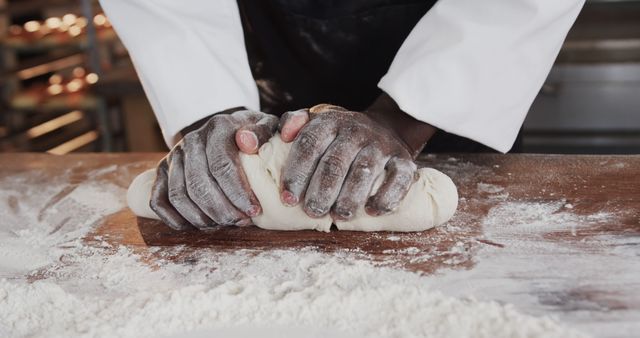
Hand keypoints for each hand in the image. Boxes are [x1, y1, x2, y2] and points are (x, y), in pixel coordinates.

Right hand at [150, 109, 277, 229]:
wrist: (226, 130)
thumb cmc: (252, 135)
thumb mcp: (265, 126)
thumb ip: (262, 132)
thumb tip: (249, 143)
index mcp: (218, 128)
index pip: (222, 165)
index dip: (238, 193)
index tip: (254, 210)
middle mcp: (192, 140)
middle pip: (199, 184)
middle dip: (222, 210)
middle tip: (241, 222)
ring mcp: (174, 156)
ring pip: (179, 196)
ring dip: (202, 218)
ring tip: (224, 224)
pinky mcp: (162, 171)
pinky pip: (159, 201)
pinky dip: (176, 220)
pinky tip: (199, 226)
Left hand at [278, 96, 435, 220]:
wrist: (384, 129)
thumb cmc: (339, 136)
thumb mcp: (315, 121)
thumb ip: (293, 122)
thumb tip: (284, 135)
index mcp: (331, 122)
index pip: (309, 144)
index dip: (296, 174)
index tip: (288, 199)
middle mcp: (356, 131)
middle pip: (335, 162)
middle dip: (321, 190)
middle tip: (312, 211)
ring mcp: (381, 145)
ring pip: (364, 172)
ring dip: (350, 197)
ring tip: (338, 216)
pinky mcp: (404, 159)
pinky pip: (398, 179)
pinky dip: (386, 197)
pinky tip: (371, 211)